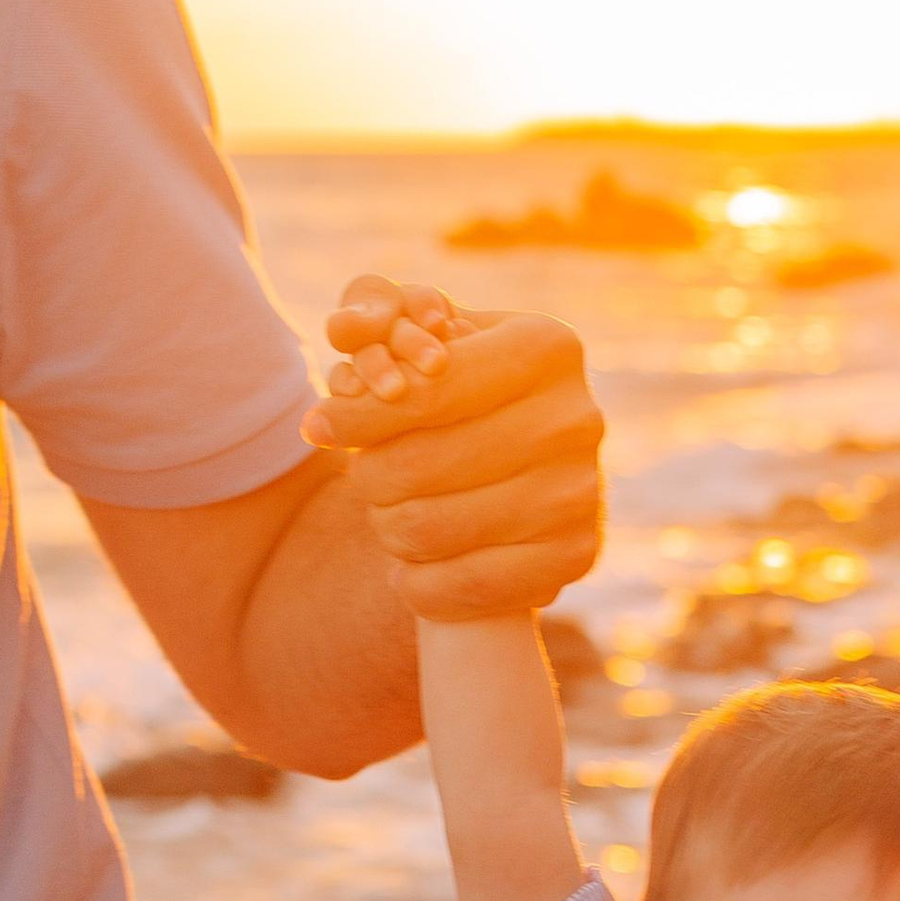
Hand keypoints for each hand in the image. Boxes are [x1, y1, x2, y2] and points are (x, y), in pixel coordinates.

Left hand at [306, 273, 603, 616]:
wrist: (536, 472)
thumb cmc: (467, 392)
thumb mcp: (431, 336)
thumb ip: (378, 314)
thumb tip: (344, 330)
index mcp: (547, 346)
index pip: (425, 389)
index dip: (358, 415)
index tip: (317, 426)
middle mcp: (576, 416)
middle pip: (419, 465)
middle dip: (370, 478)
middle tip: (364, 481)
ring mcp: (582, 491)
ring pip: (431, 528)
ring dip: (389, 530)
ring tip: (389, 518)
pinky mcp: (578, 556)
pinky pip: (466, 585)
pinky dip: (419, 585)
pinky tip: (409, 570)